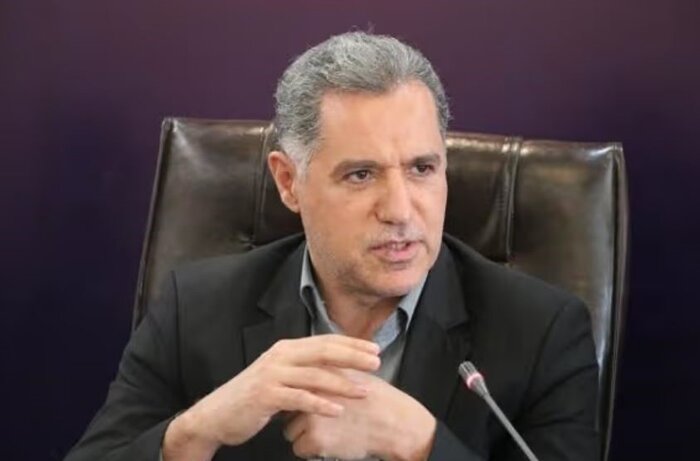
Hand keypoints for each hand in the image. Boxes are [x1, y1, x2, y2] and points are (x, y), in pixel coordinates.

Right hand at [162, 335, 379, 459]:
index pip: (325, 341)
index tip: (375, 349)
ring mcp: (272, 375)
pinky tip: (337, 410)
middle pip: (323, 352)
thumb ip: (304, 370)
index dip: (352, 344)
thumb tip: (336, 367)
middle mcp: (280, 356)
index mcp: (286, 349)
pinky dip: (320, 403)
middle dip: (353, 357)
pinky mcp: (266, 395)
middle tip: (378, 363)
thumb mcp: (280, 377)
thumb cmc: (254, 398)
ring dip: (342, 383)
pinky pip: (299, 398)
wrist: (217, 415)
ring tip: (364, 391)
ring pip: (314, 376)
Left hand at [283, 371, 435, 460]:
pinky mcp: (315, 438)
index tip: (304, 402)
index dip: (299, 395)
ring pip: (290, 430)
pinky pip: (299, 448)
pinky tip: (332, 442)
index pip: (294, 384)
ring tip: (331, 430)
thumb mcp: (351, 374)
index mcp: (319, 372)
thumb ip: (327, 372)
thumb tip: (308, 376)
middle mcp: (311, 391)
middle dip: (299, 414)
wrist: (395, 423)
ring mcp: (312, 414)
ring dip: (304, 433)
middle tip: (324, 418)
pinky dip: (312, 450)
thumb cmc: (377, 400)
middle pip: (288, 407)